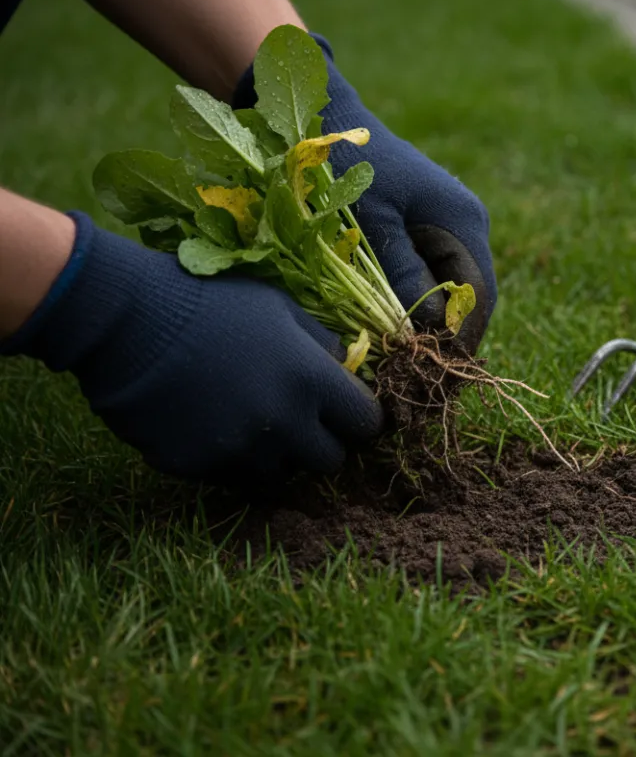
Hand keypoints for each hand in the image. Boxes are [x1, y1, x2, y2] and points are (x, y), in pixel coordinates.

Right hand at [2, 212, 382, 485]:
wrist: (128, 319)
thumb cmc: (210, 301)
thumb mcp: (280, 308)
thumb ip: (321, 345)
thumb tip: (347, 371)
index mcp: (311, 381)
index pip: (365, 424)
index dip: (357, 418)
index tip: (344, 412)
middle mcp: (283, 424)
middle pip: (329, 462)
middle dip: (320, 443)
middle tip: (298, 421)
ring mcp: (239, 451)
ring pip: (280, 476)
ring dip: (274, 455)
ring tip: (250, 421)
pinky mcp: (198, 468)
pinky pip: (229, 475)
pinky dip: (227, 457)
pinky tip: (209, 424)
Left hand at [232, 33, 497, 354]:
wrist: (326, 117)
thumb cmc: (345, 168)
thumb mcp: (370, 228)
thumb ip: (402, 279)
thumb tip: (428, 334)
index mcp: (462, 222)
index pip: (477, 300)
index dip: (459, 344)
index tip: (434, 381)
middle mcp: (468, 225)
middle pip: (471, 301)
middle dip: (448, 341)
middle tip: (417, 384)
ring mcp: (452, 226)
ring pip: (454, 292)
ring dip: (434, 327)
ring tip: (406, 366)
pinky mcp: (431, 228)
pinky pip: (436, 276)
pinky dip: (421, 305)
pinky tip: (398, 331)